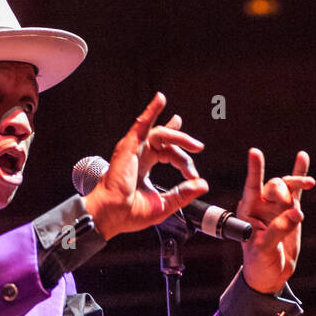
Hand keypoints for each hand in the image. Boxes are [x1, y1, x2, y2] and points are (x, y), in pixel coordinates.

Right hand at [83, 92, 208, 240]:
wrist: (112, 215)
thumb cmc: (129, 213)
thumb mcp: (164, 204)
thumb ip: (184, 194)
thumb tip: (203, 185)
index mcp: (144, 167)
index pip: (169, 154)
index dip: (184, 162)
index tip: (193, 176)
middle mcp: (139, 156)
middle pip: (166, 142)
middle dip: (184, 144)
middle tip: (198, 148)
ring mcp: (134, 150)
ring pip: (160, 134)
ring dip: (178, 135)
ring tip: (193, 144)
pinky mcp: (129, 146)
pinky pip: (142, 124)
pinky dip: (151, 111)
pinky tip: (160, 99)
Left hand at [237, 149, 314, 293]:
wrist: (270, 274)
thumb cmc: (259, 263)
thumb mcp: (263, 249)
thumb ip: (277, 230)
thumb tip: (296, 213)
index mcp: (248, 211)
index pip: (251, 186)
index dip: (254, 170)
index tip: (255, 152)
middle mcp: (261, 205)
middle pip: (274, 185)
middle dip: (283, 191)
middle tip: (290, 208)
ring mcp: (277, 207)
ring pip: (287, 186)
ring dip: (298, 182)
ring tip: (309, 184)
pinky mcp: (291, 212)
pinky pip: (296, 190)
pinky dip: (300, 174)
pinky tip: (303, 157)